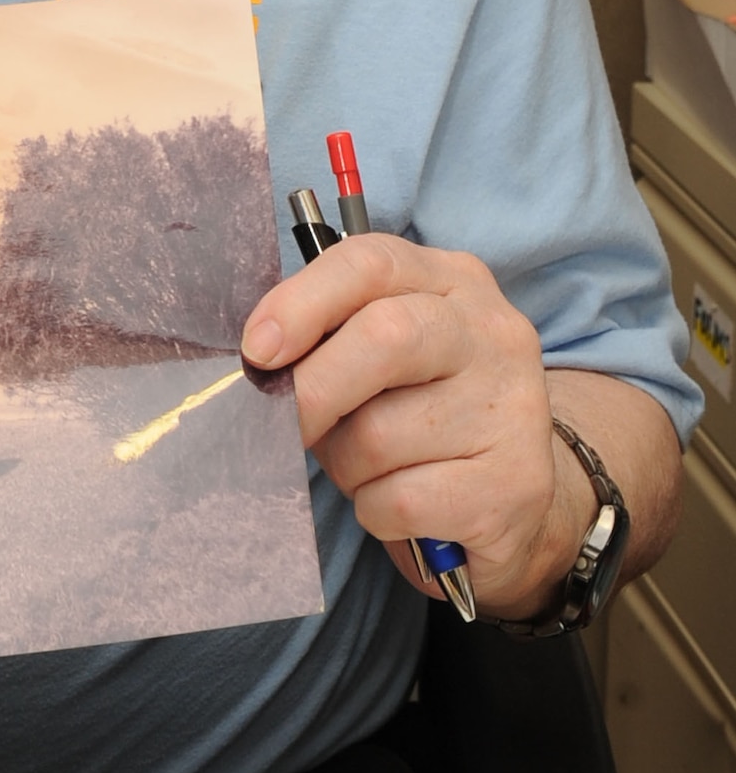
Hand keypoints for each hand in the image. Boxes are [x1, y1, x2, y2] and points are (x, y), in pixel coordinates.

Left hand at [240, 236, 584, 617]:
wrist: (510, 501)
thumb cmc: (418, 411)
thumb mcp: (377, 353)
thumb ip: (327, 336)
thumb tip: (259, 357)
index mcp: (452, 280)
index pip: (370, 262)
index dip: (301, 303)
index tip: (257, 350)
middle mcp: (492, 332)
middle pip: (383, 336)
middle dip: (313, 389)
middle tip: (286, 427)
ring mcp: (513, 407)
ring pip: (378, 434)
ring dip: (344, 465)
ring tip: (366, 468)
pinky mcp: (516, 484)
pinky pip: (401, 499)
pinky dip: (375, 511)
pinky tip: (397, 504)